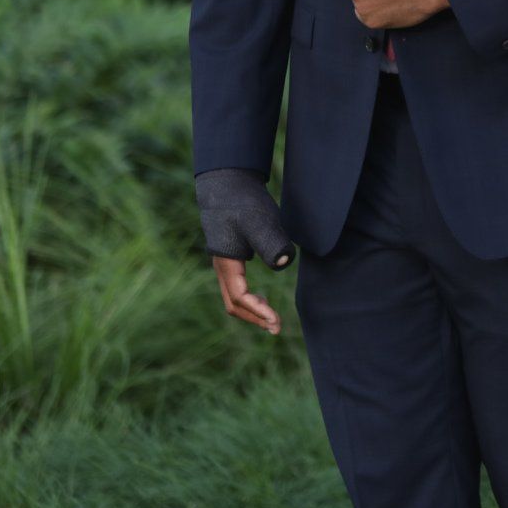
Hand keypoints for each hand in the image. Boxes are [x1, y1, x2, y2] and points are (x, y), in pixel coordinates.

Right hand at [196, 168, 293, 336]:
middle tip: (277, 327)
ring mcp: (225, 261)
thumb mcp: (259, 220)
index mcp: (226, 261)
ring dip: (251, 310)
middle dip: (254, 318)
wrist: (228, 180)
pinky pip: (236, 286)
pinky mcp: (232, 254)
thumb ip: (271, 242)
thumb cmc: (242, 200)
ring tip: (270, 319)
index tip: (277, 321)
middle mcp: (222, 265)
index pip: (239, 297)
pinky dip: (249, 298)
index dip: (258, 312)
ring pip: (232, 297)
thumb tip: (285, 263)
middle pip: (232, 304)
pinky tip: (263, 297)